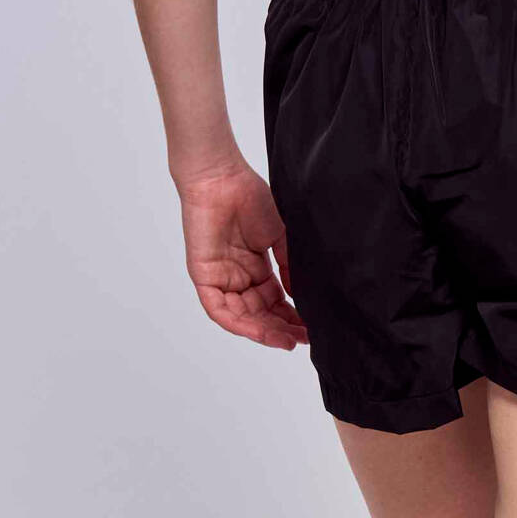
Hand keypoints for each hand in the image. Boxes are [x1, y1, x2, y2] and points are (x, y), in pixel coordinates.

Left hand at [178, 164, 307, 348]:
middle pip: (260, 315)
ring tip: (287, 340)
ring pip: (242, 318)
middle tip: (303, 340)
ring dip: (264, 332)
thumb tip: (300, 297)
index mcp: (256, 270)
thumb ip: (290, 267)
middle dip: (281, 330)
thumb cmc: (249, 197)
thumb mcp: (280, 238)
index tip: (312, 329)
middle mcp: (238, 278)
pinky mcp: (204, 277)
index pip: (275, 304)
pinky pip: (219, 310)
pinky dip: (240, 325)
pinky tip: (261, 332)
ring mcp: (221, 279)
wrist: (222, 177)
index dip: (292, 318)